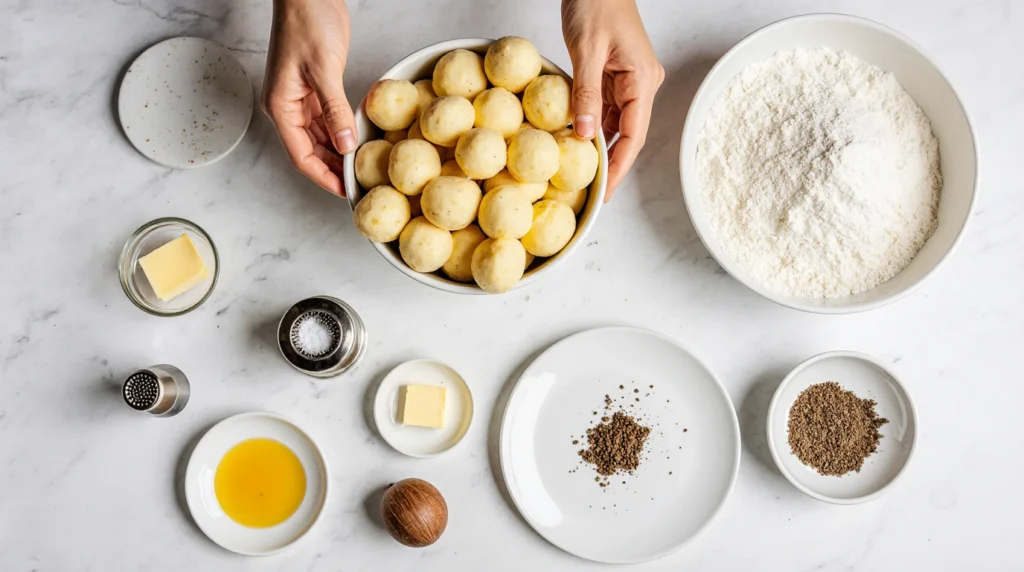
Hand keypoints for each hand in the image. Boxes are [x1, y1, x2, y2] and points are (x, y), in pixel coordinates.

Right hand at [262, 0, 355, 195]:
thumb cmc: (307, 22)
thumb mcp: (323, 68)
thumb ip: (334, 110)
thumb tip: (345, 146)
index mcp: (281, 106)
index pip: (301, 156)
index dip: (323, 176)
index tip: (345, 190)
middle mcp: (287, 107)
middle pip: (310, 152)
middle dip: (333, 170)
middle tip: (359, 185)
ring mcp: (301, 100)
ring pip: (319, 140)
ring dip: (338, 155)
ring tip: (362, 170)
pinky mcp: (315, 90)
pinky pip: (328, 122)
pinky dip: (342, 134)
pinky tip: (359, 143)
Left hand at [561, 0, 663, 199]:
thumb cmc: (596, 2)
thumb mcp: (586, 50)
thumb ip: (586, 93)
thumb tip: (583, 135)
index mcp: (642, 80)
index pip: (633, 136)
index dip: (618, 167)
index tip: (605, 191)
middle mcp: (641, 85)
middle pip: (627, 135)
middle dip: (609, 163)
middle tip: (590, 191)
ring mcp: (628, 81)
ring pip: (614, 124)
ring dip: (597, 145)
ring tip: (578, 171)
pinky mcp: (613, 76)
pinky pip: (603, 108)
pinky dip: (589, 124)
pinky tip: (574, 139)